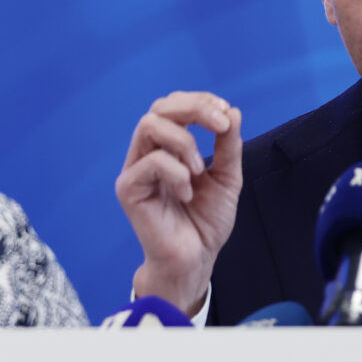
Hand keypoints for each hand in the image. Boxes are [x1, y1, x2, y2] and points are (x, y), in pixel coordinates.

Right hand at [117, 92, 243, 314]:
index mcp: (168, 147)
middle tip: (220, 126)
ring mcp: (135, 170)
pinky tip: (186, 194)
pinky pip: (151, 162)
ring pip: (149, 125)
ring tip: (199, 169)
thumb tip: (232, 111)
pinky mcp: (128, 189)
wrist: (196, 259)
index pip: (174, 106)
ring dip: (184, 141)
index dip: (200, 101)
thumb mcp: (227, 178)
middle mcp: (148, 153)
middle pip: (159, 108)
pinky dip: (177, 173)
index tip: (225, 113)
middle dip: (194, 108)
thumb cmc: (206, 222)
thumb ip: (228, 146)